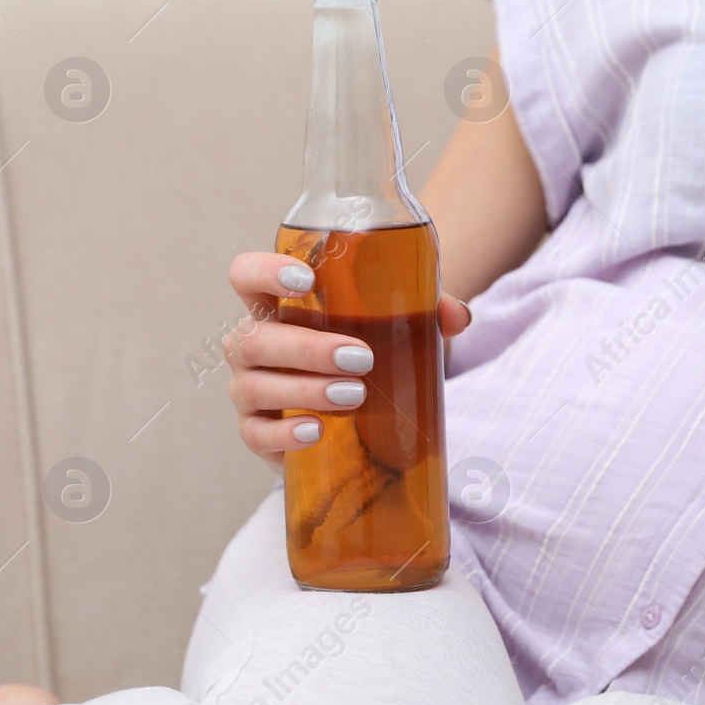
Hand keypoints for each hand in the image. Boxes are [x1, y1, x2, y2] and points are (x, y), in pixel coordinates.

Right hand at [225, 252, 472, 468]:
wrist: (361, 412)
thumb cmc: (370, 350)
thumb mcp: (398, 326)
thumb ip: (427, 312)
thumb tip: (458, 316)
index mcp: (279, 306)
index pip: (246, 275)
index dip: (264, 271)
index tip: (306, 279)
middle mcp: (255, 345)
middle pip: (251, 338)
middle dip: (306, 348)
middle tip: (362, 358)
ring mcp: (250, 389)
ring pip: (252, 385)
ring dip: (304, 389)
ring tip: (354, 396)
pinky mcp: (259, 432)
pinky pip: (254, 434)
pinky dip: (283, 433)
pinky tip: (315, 432)